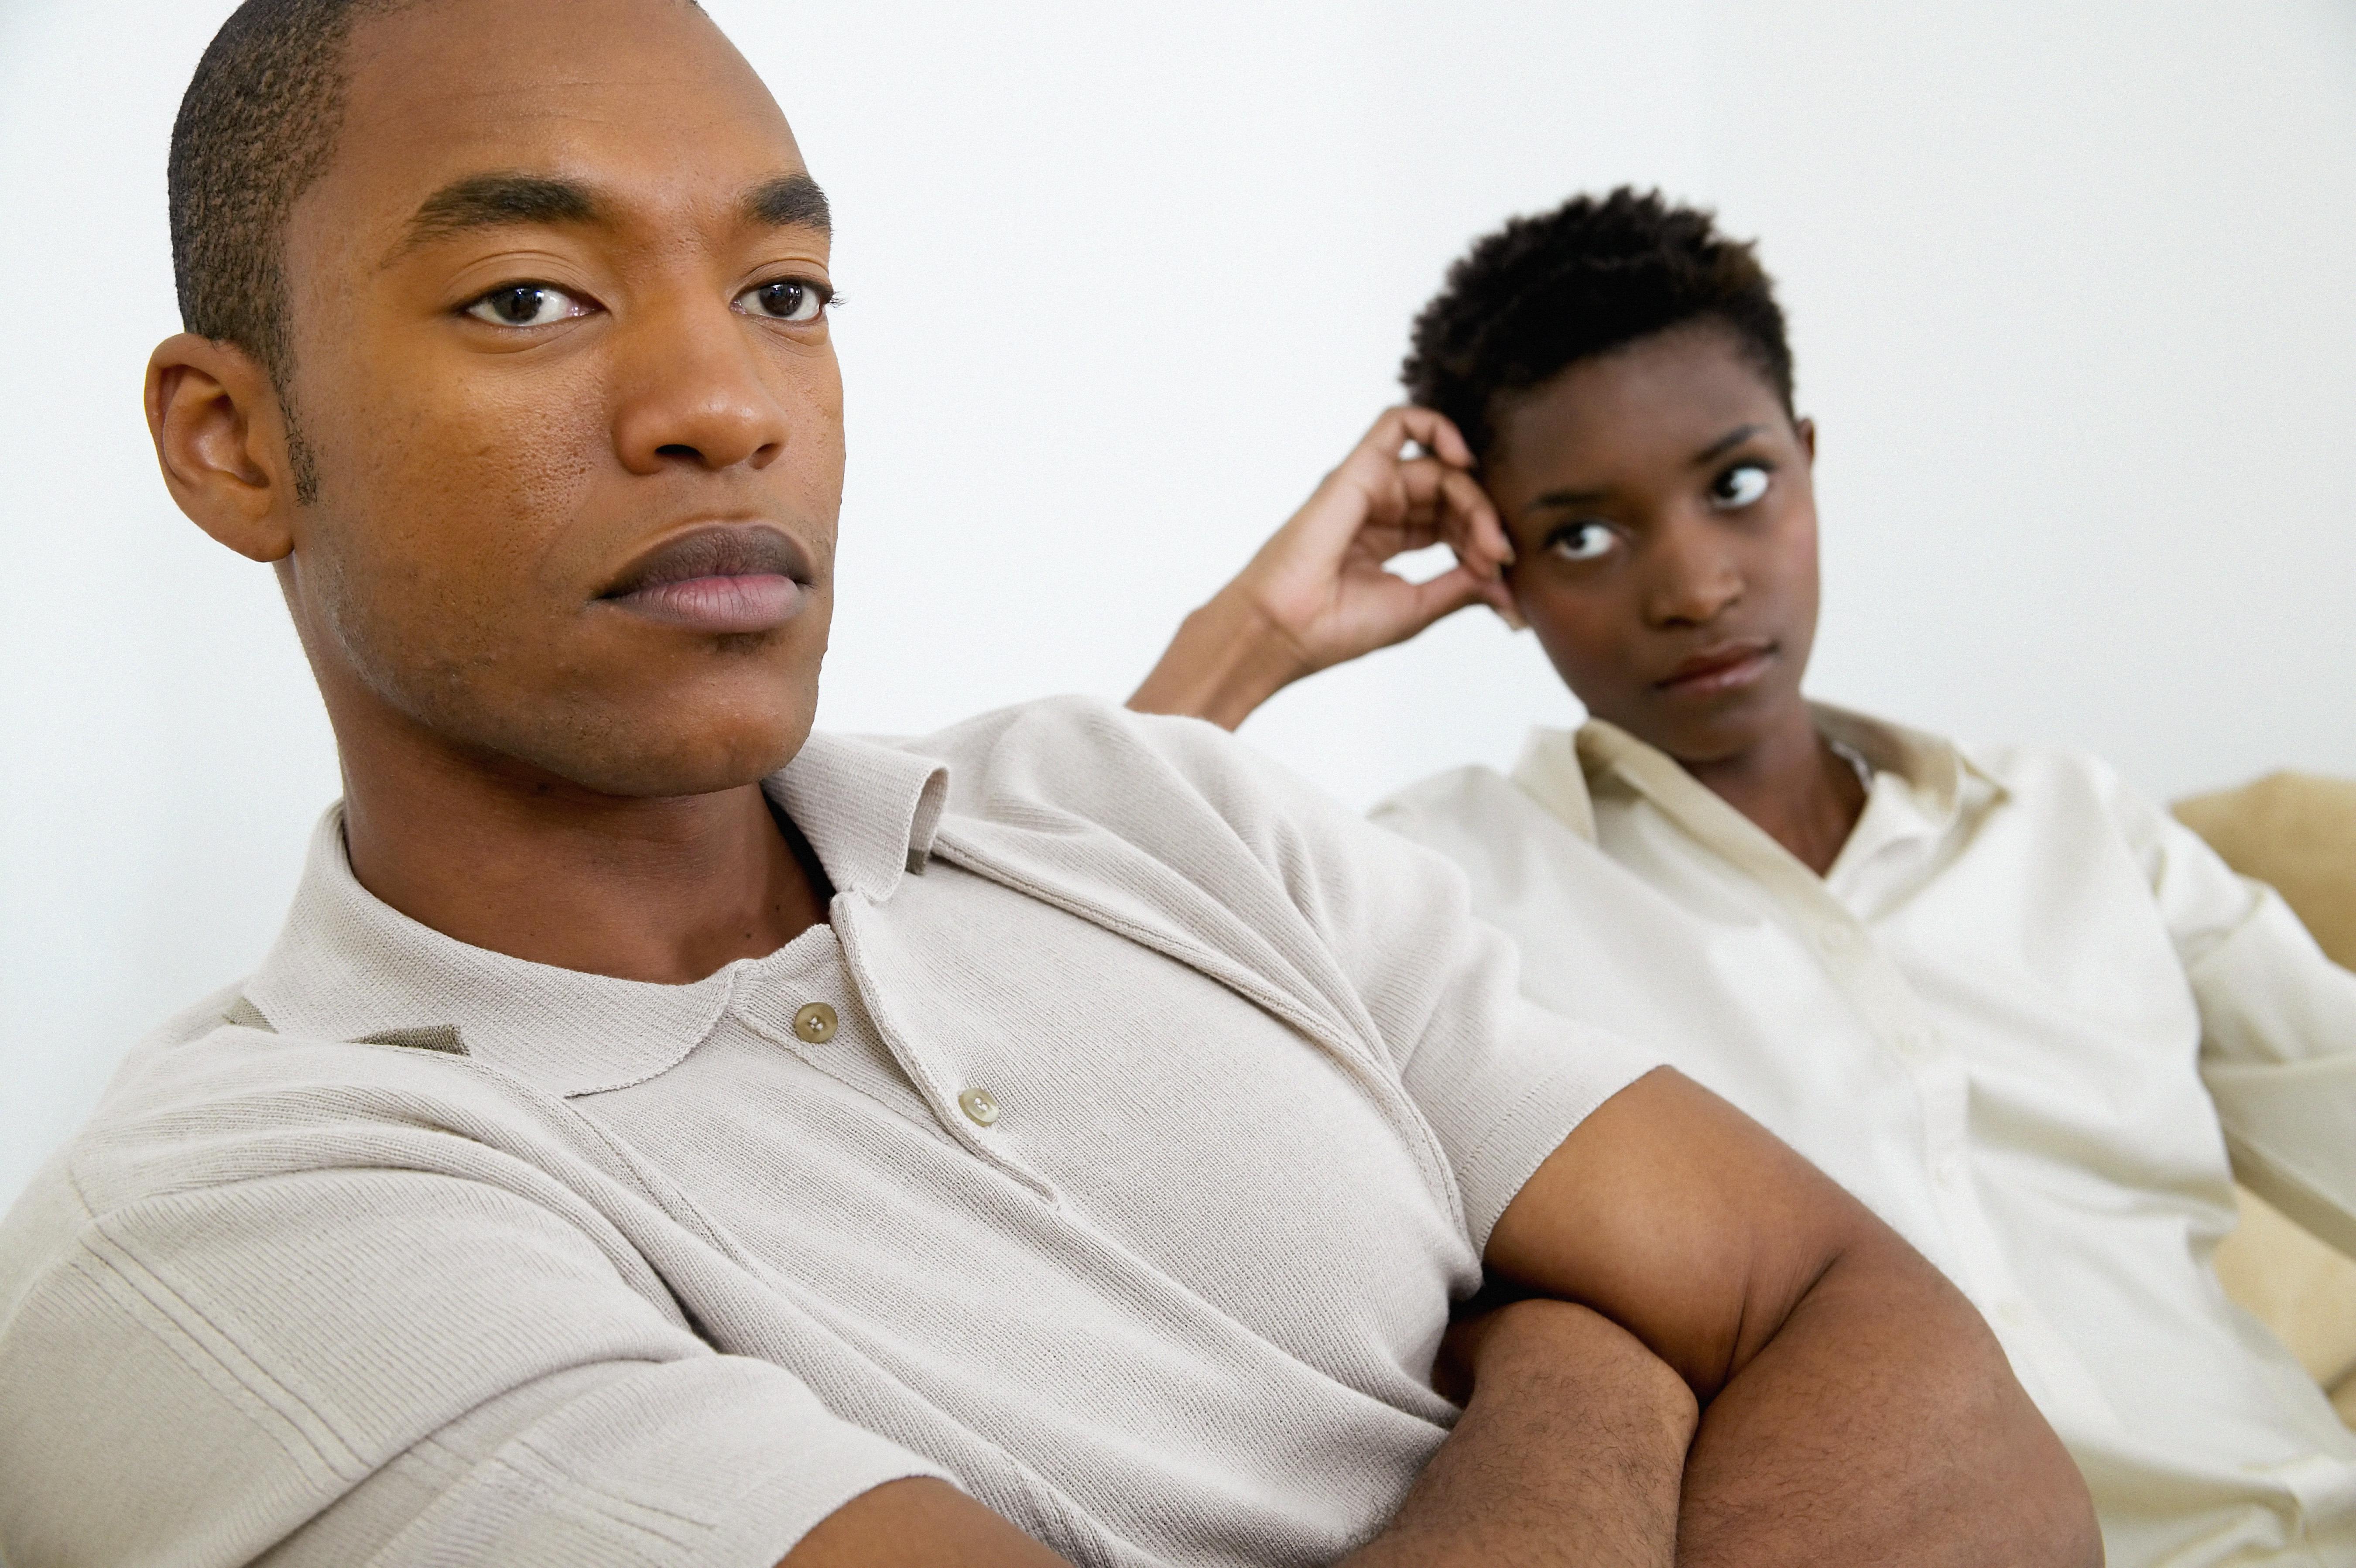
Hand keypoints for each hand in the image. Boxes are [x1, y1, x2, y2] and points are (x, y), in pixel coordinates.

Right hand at [1130, 406, 1519, 730]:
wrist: (1284, 631)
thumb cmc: (1334, 628)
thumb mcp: (1417, 608)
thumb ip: (1461, 586)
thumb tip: (1506, 585)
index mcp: (1387, 539)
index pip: (1452, 523)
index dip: (1483, 542)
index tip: (1502, 577)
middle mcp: (1378, 508)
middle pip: (1451, 494)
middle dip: (1485, 524)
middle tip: (1501, 559)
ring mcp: (1368, 487)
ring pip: (1440, 468)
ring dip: (1475, 501)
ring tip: (1489, 542)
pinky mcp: (1358, 471)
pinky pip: (1400, 423)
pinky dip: (1438, 428)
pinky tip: (1465, 461)